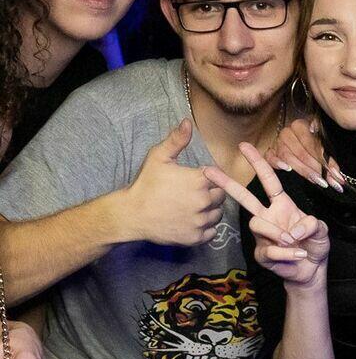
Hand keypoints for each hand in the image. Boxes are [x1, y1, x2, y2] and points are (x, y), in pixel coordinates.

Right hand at [121, 119, 227, 246]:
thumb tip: (188, 121)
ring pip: (217, 214)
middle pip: (221, 196)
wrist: (131, 214)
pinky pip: (212, 232)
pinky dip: (205, 227)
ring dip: (210, 210)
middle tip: (194, 194)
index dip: (209, 178)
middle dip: (211, 193)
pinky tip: (192, 220)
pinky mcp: (196, 237)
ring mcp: (200, 221)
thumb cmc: (146, 184)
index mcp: (199, 180)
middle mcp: (204, 201)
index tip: (197, 180)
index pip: (220, 178)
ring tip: (193, 207)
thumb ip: (176, 140)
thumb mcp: (158, 157)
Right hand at [205, 144, 329, 287]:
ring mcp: (262, 235)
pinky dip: (286, 253)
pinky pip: (268, 249)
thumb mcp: (321, 231)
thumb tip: (293, 230)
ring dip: (278, 233)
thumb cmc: (314, 245)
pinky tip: (297, 255)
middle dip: (227, 183)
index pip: (269, 180)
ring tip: (294, 242)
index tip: (244, 146)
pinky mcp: (261, 253)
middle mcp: (269, 216)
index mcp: (282, 205)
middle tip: (208, 170)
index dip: (258, 163)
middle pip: (244, 197)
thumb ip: (312, 224)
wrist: (311, 270)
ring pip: (257, 223)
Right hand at [267, 118, 344, 191]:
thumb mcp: (323, 149)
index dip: (324, 159)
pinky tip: (287, 169)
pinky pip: (270, 157)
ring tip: (315, 180)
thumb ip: (330, 161)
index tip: (333, 173)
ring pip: (288, 156)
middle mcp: (287, 132)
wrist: (297, 145)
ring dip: (303, 170)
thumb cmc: (312, 146)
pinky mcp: (269, 152)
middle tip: (325, 181)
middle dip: (316, 168)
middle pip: (301, 152)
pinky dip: (277, 162)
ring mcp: (276, 142)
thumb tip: (337, 175)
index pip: (312, 143)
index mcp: (300, 125)